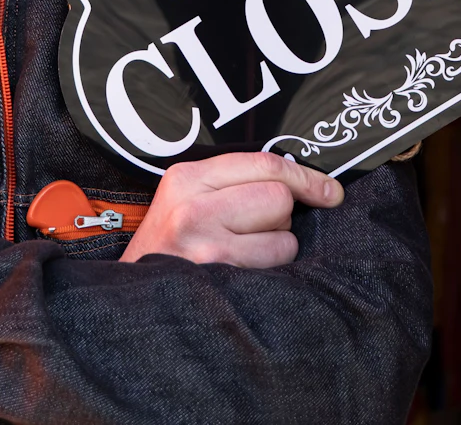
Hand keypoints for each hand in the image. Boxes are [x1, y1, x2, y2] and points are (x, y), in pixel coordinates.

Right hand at [122, 152, 342, 267]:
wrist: (132, 299)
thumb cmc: (169, 248)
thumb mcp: (186, 200)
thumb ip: (233, 182)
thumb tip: (308, 184)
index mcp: (186, 177)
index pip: (264, 162)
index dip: (305, 177)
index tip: (328, 191)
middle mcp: (192, 206)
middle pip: (279, 196)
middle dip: (278, 215)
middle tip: (252, 230)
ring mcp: (205, 243)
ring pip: (283, 233)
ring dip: (275, 246)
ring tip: (243, 254)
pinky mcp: (219, 275)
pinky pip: (275, 262)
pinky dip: (271, 269)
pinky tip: (243, 273)